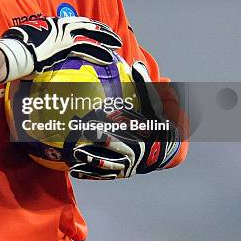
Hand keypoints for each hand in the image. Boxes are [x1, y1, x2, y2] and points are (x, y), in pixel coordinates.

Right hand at [0, 16, 121, 82]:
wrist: (17, 50)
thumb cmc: (19, 44)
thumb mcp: (31, 35)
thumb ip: (40, 36)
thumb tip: (40, 43)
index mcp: (55, 23)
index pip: (77, 22)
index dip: (90, 25)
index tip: (98, 27)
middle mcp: (62, 28)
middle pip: (88, 27)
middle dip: (103, 32)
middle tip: (114, 36)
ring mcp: (65, 37)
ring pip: (91, 37)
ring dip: (105, 41)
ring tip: (116, 45)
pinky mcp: (66, 49)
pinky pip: (87, 50)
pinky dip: (98, 54)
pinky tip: (108, 58)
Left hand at [69, 61, 180, 179]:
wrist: (165, 148)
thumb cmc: (156, 123)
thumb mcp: (153, 105)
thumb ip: (144, 86)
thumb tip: (137, 65)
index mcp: (139, 138)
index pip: (121, 133)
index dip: (106, 129)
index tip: (93, 123)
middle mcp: (133, 155)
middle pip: (112, 151)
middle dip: (95, 146)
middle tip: (79, 140)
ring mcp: (126, 166)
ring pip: (107, 166)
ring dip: (91, 162)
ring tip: (75, 156)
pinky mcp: (120, 173)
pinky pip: (104, 176)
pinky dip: (90, 175)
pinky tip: (74, 172)